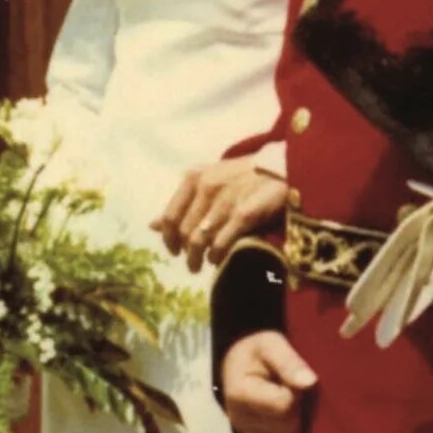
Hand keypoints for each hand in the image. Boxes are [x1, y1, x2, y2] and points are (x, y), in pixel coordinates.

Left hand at [151, 157, 287, 272]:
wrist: (279, 167)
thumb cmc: (241, 176)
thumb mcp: (209, 180)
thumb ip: (183, 202)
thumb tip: (153, 225)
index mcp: (195, 177)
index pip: (170, 217)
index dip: (170, 238)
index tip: (175, 251)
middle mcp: (207, 186)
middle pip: (185, 232)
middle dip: (187, 252)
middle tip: (193, 263)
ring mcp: (226, 200)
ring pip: (200, 241)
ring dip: (199, 258)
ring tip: (204, 264)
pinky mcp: (245, 214)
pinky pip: (221, 244)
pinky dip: (217, 256)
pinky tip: (220, 258)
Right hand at [221, 331, 316, 432]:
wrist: (237, 361)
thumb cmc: (256, 351)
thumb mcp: (271, 345)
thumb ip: (289, 362)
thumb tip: (310, 382)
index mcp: (241, 394)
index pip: (285, 406)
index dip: (298, 392)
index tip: (294, 376)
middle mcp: (240, 420)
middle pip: (288, 426)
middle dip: (299, 406)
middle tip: (294, 386)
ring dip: (298, 419)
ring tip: (291, 396)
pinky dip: (292, 429)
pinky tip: (288, 409)